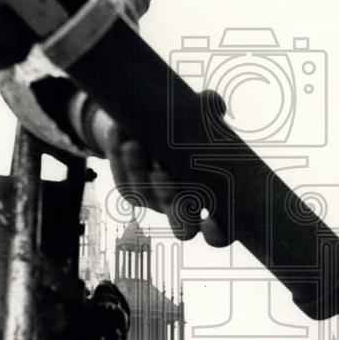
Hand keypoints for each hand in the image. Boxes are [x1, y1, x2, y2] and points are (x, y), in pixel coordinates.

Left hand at [90, 91, 232, 246]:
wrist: (156, 129)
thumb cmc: (193, 131)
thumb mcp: (205, 119)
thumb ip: (211, 111)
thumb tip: (214, 104)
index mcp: (212, 203)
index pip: (220, 235)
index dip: (217, 234)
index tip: (212, 218)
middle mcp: (184, 210)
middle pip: (180, 226)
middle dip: (168, 198)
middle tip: (161, 171)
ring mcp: (156, 203)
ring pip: (145, 197)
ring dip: (138, 172)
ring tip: (135, 145)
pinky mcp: (131, 192)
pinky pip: (123, 180)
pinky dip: (119, 156)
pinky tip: (120, 131)